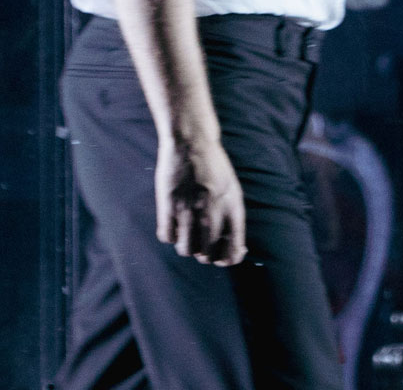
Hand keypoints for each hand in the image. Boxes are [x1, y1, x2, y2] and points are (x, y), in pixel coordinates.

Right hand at [155, 137, 245, 265]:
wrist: (192, 143)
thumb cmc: (214, 168)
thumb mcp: (232, 191)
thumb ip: (233, 219)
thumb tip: (235, 249)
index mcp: (233, 209)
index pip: (234, 250)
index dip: (227, 259)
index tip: (222, 257)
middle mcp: (213, 213)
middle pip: (206, 255)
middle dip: (204, 253)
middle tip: (201, 242)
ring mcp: (189, 211)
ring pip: (186, 249)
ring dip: (186, 245)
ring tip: (187, 231)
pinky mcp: (168, 206)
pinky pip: (167, 237)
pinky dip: (170, 234)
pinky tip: (173, 223)